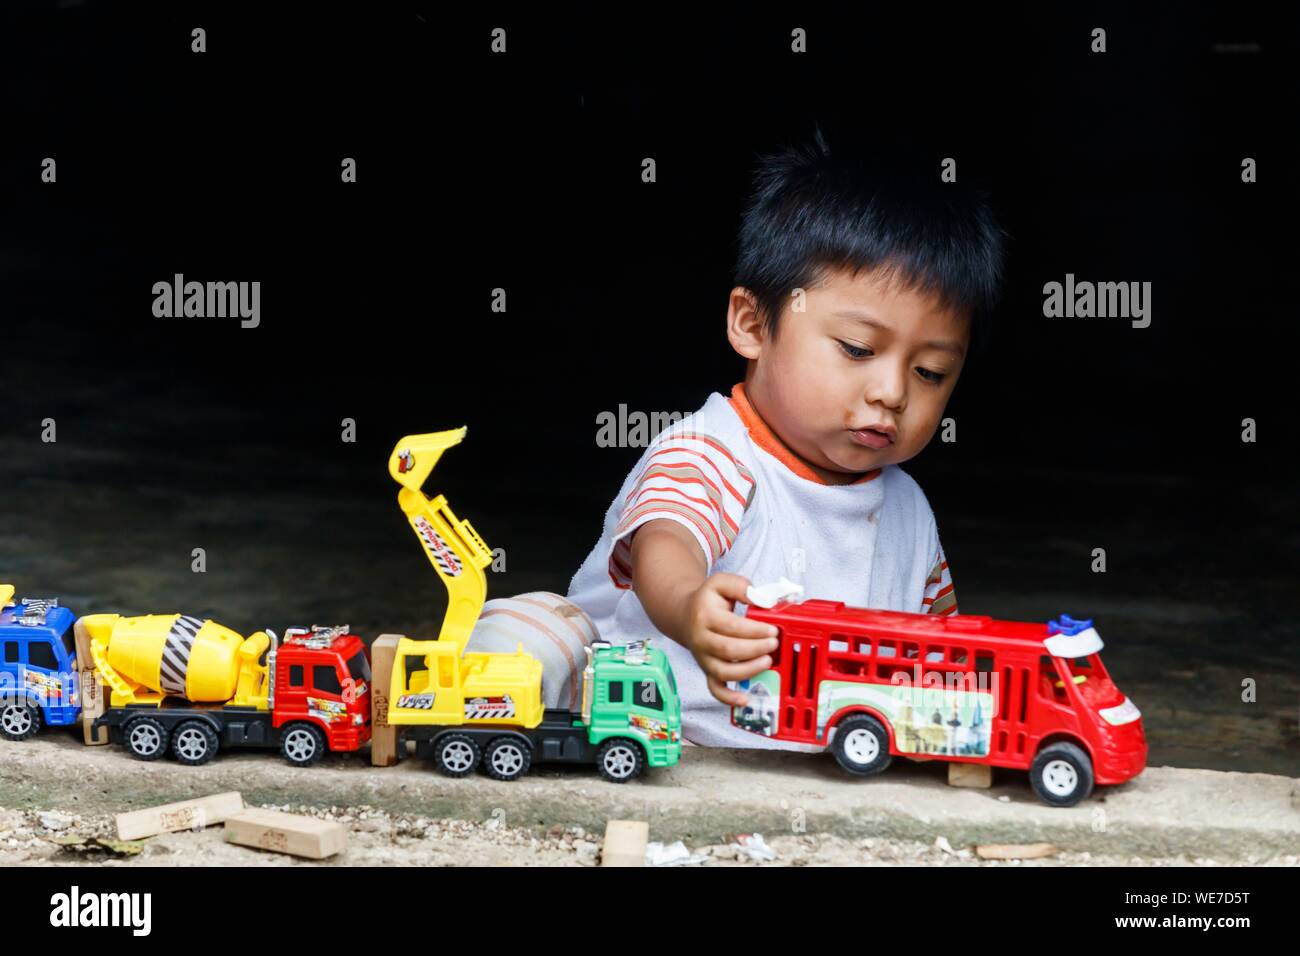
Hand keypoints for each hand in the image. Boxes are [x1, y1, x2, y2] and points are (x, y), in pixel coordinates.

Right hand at [683, 573, 779, 706]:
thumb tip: (761, 599)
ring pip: (723, 672)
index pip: (731, 626)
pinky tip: (745, 699)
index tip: (773, 629)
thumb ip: (740, 586)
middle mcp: (701, 640)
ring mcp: (703, 658)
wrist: (684, 616)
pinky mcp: (707, 671)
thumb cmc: (708, 600)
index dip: (754, 630)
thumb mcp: (720, 583)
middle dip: (755, 648)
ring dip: (748, 670)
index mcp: (705, 616)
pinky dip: (728, 698)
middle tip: (774, 643)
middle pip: (728, 650)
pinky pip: (715, 689)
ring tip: (767, 661)